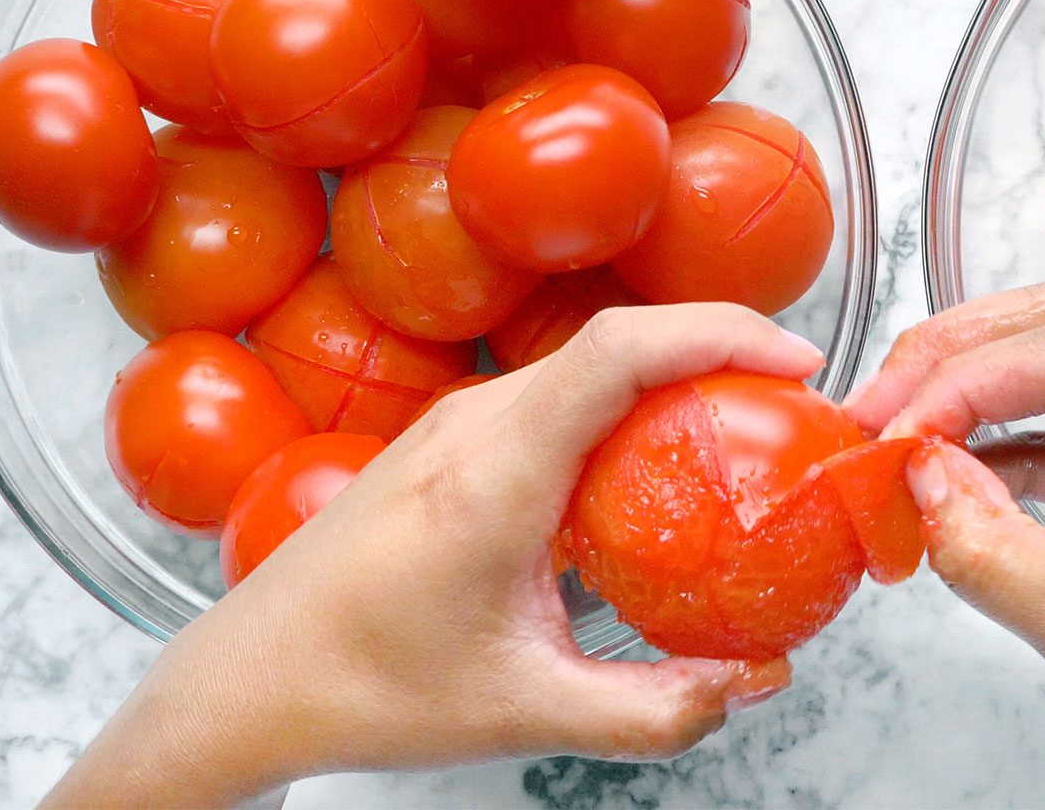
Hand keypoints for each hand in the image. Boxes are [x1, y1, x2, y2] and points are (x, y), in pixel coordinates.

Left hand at [49, 303, 818, 808]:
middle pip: (616, 339)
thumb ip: (653, 710)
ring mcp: (456, 424)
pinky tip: (655, 460)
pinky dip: (628, 402)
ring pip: (587, 362)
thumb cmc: (364, 688)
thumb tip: (750, 682)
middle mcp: (474, 426)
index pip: (618, 351)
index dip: (718, 334)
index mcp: (494, 473)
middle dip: (719, 346)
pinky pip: (558, 393)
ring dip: (673, 370)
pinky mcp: (450, 441)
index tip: (796, 360)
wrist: (248, 680)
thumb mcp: (526, 710)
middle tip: (794, 398)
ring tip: (742, 420)